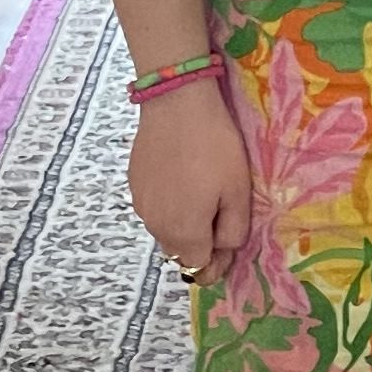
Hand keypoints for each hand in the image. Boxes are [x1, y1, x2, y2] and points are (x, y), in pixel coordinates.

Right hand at [128, 79, 250, 283]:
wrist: (176, 102)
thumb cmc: (214, 147)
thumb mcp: (238, 192)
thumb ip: (233, 232)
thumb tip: (223, 250)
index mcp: (183, 233)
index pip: (198, 268)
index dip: (218, 262)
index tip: (230, 241)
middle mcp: (155, 226)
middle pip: (179, 251)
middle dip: (201, 243)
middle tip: (221, 213)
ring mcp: (140, 205)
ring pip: (166, 230)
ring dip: (184, 224)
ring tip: (202, 192)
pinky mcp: (133, 184)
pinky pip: (154, 208)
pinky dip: (169, 204)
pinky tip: (182, 178)